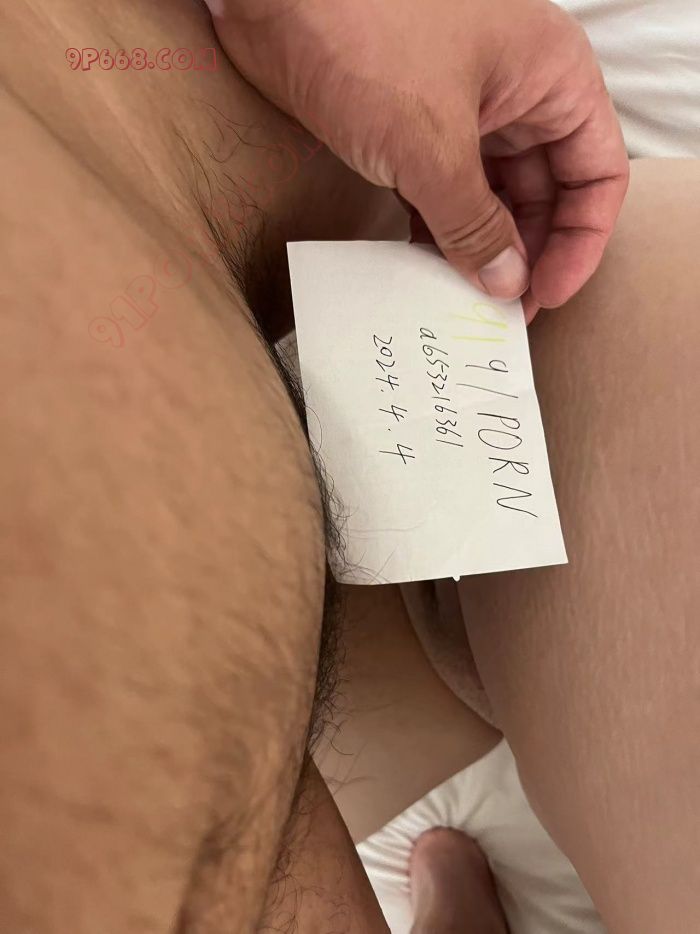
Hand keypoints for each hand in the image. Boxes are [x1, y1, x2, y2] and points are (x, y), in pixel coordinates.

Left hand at [204, 0, 628, 316]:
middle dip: (528, 255)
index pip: (597, 172)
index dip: (580, 241)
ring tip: (464, 306)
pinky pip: (444, 193)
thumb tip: (507, 284)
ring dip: (481, 251)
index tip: (546, 295)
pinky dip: (440, 233)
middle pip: (546, 192)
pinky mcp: (413, 127)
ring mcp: (463, 110)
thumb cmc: (362, 35)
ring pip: (493, 197)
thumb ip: (474, 223)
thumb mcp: (431, 144)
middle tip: (501, 316)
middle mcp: (516, 93)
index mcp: (550, 77)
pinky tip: (428, 273)